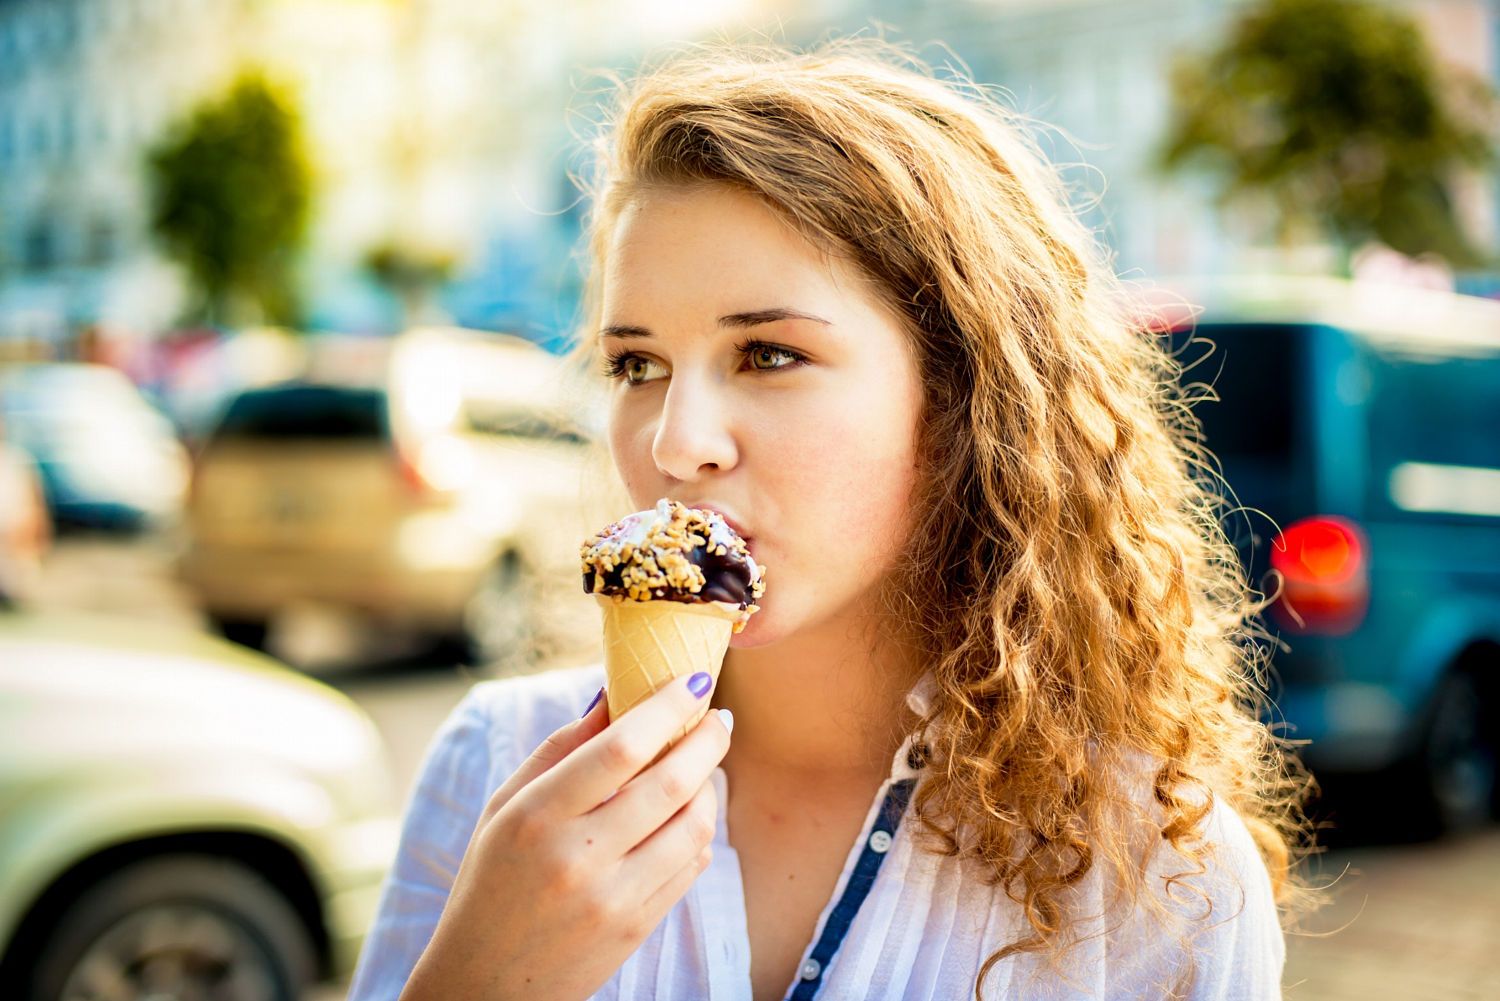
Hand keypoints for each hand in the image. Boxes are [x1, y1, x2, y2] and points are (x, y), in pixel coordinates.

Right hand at [399, 672, 732, 1000]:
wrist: (485, 984)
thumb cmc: (490, 882)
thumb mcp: (504, 807)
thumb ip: (560, 748)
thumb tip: (613, 693)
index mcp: (537, 817)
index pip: (620, 748)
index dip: (666, 708)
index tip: (692, 682)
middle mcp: (578, 857)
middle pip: (670, 782)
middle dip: (707, 741)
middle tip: (717, 719)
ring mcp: (613, 898)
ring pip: (693, 825)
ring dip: (708, 786)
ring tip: (701, 766)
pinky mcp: (638, 927)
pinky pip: (690, 865)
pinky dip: (698, 830)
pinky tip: (686, 813)